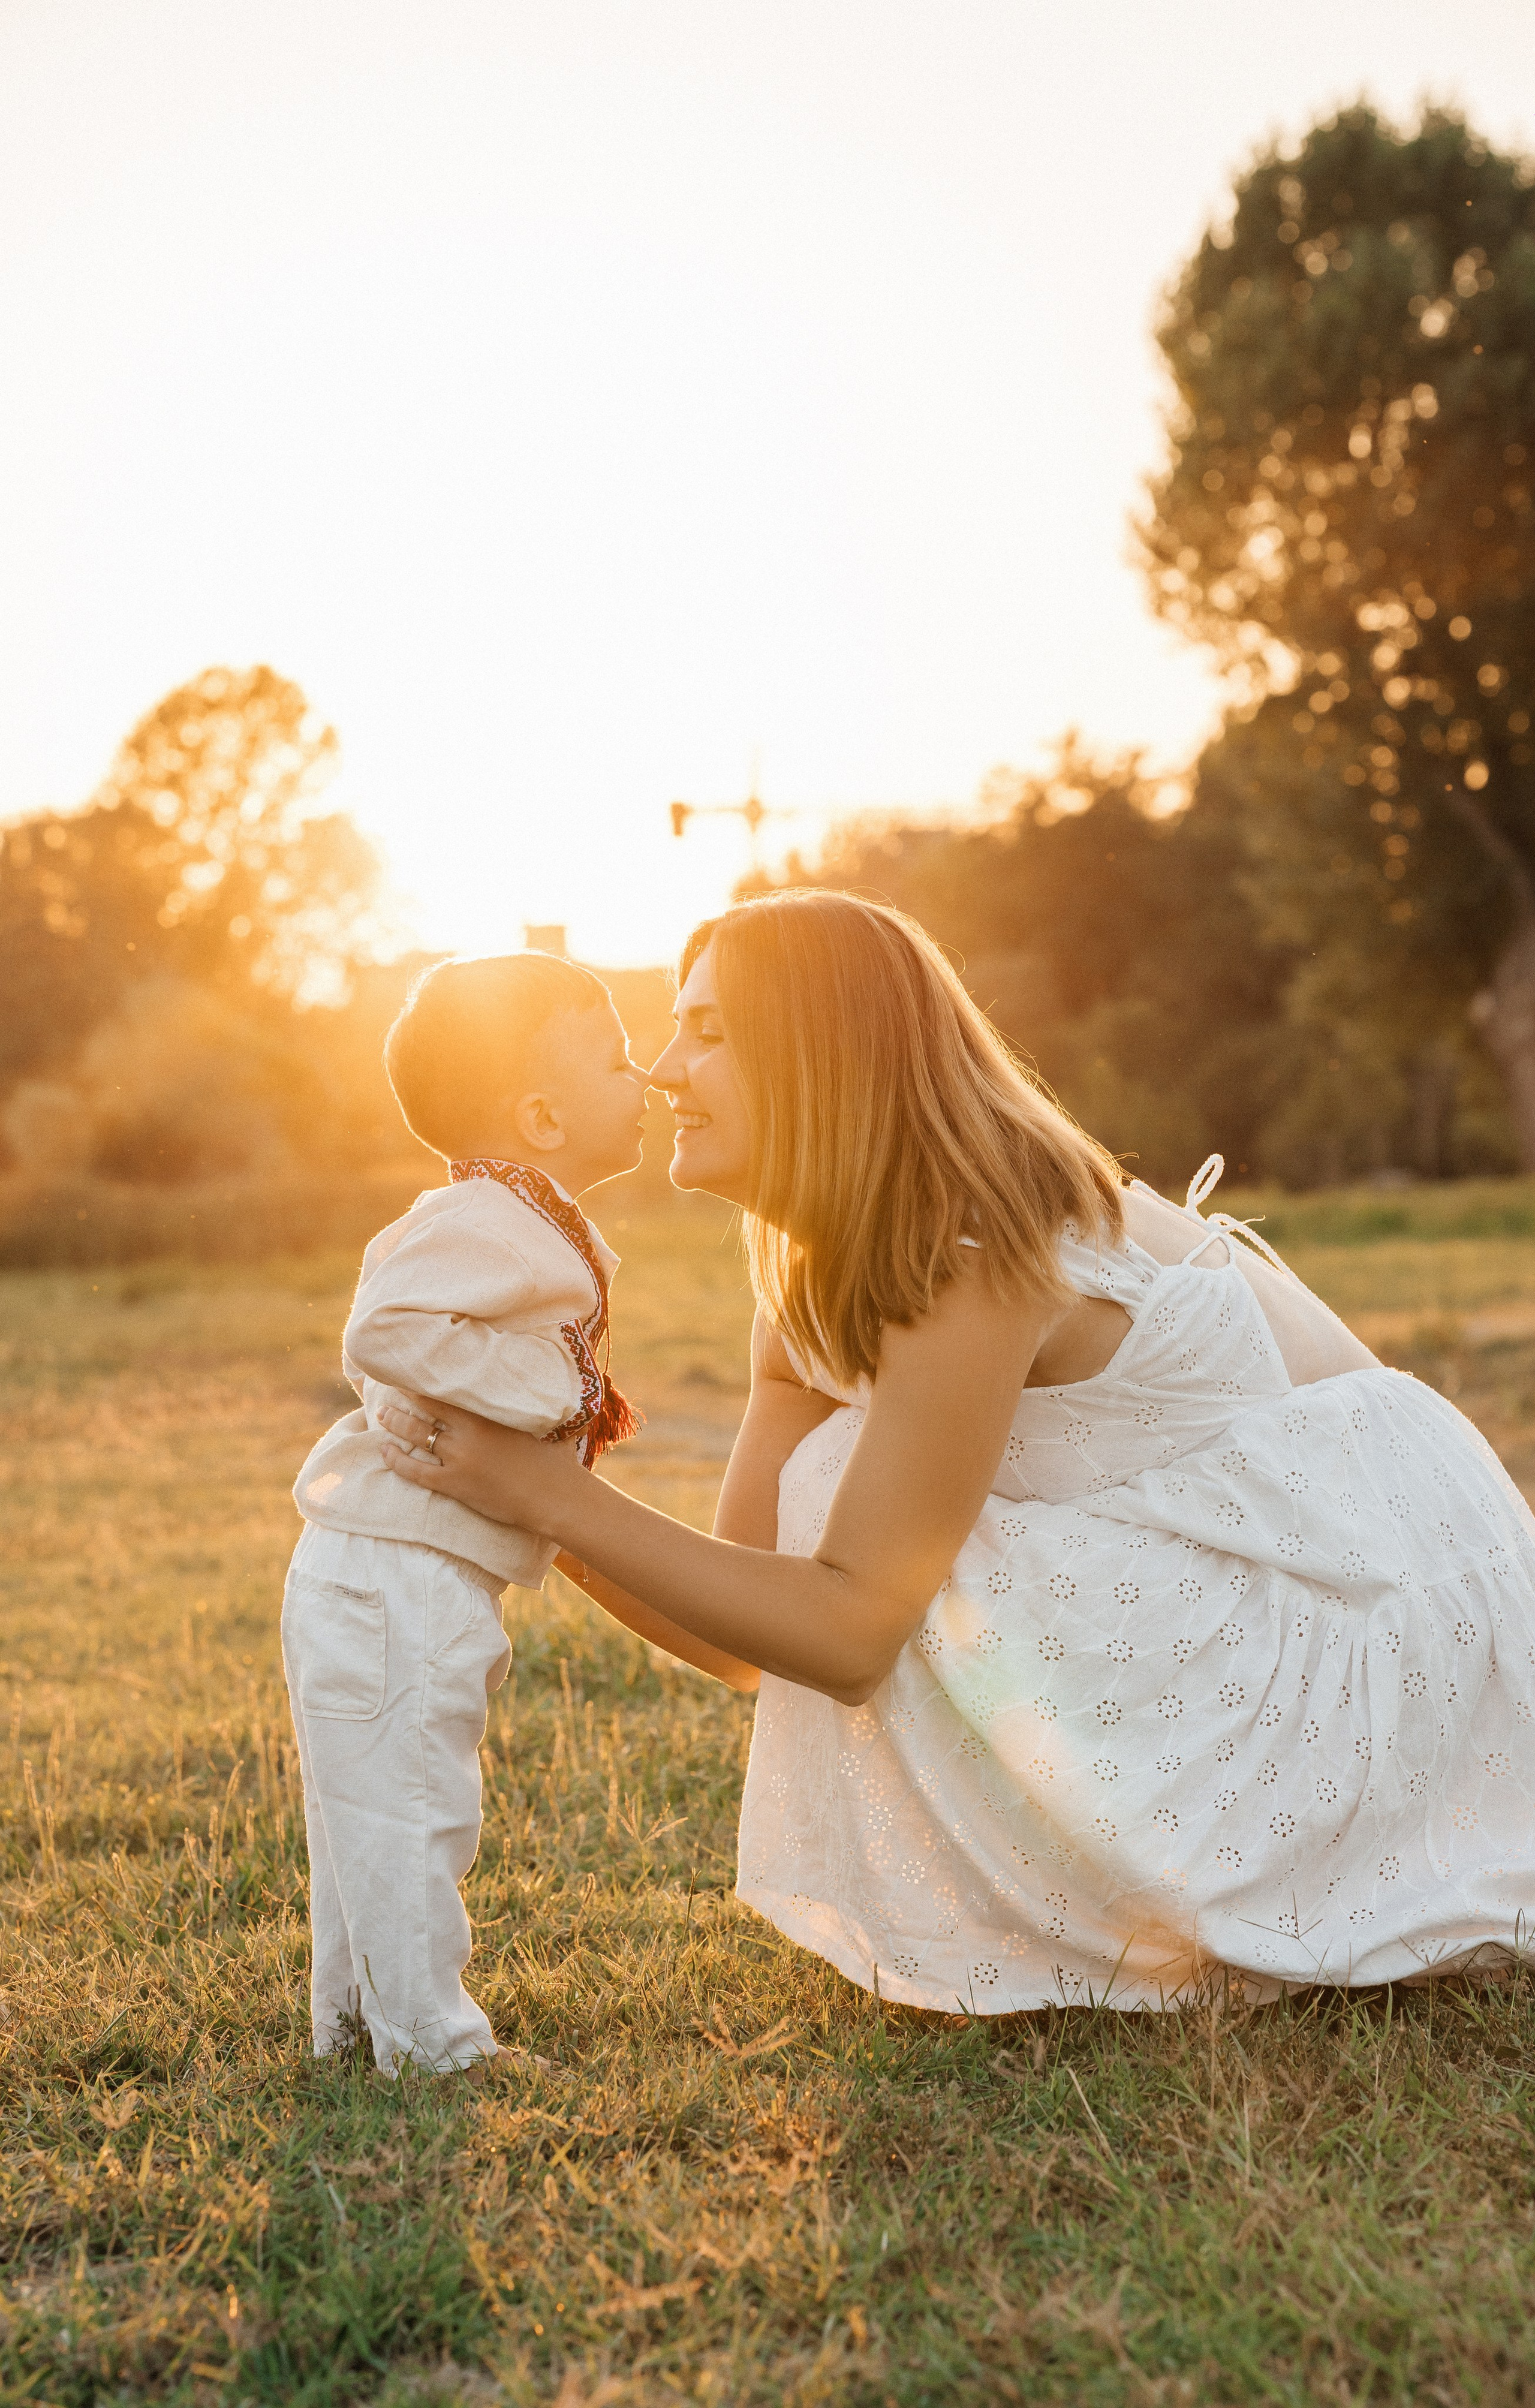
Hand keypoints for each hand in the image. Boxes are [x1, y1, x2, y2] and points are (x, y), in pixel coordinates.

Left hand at [377, 1395, 584, 1531]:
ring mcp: (459, 1459)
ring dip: (395, 1423)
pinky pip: (416, 1471)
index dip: (424, 1381)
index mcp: (487, 1414)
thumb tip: (534, 1385)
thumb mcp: (539, 1423)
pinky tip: (385, 1452)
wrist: (554, 1496)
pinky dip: (397, 1460)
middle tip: (388, 1391)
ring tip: (382, 1415)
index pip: (446, 1390)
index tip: (411, 1370)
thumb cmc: (555, 1459)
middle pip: (425, 1409)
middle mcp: (468, 1433)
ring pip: (417, 1435)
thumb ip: (524, 1406)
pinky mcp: (454, 1484)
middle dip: (403, 1399)